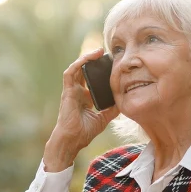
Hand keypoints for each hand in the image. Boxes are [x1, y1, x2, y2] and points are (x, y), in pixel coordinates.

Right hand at [43, 49, 119, 170]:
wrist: (72, 140)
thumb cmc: (84, 132)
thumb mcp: (103, 118)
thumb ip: (112, 109)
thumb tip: (123, 102)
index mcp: (84, 98)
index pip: (92, 80)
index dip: (100, 72)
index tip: (112, 65)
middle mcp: (77, 92)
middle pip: (85, 71)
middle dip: (94, 62)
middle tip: (107, 54)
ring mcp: (71, 90)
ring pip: (77, 68)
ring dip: (87, 58)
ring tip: (99, 51)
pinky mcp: (67, 91)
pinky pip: (71, 72)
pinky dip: (79, 63)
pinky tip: (88, 57)